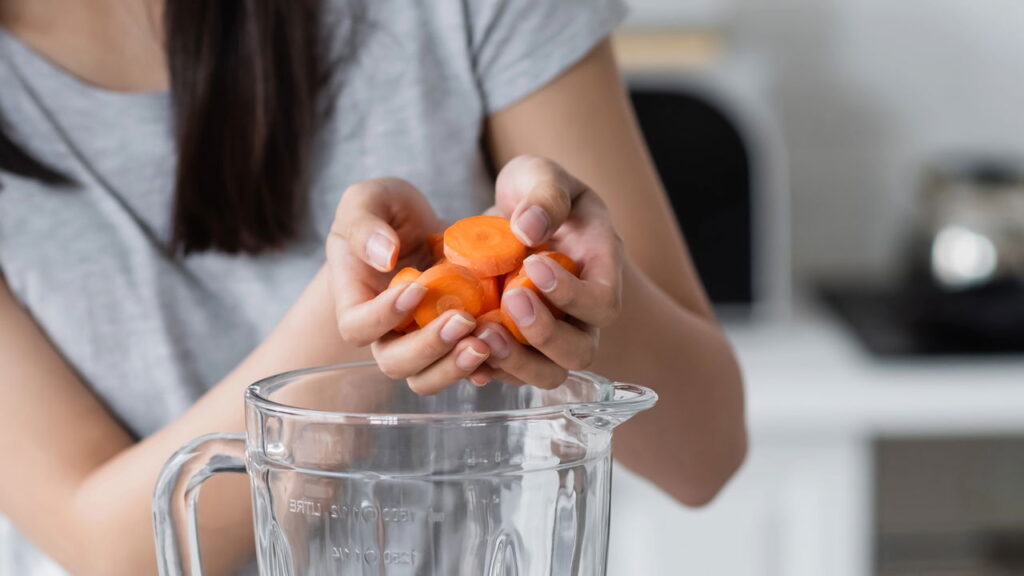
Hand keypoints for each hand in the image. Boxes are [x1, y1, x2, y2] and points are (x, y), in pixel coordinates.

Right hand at [326, 178, 493, 393]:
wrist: (422, 226)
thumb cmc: (386, 211)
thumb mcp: (368, 201)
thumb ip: (365, 225)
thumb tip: (384, 256)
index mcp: (357, 302)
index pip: (357, 327)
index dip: (383, 316)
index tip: (417, 287)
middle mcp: (387, 333)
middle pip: (396, 363)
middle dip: (429, 347)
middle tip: (463, 320)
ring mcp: (421, 342)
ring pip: (429, 377)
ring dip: (455, 367)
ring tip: (485, 342)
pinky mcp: (455, 342)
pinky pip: (465, 369)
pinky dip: (484, 366)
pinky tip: (503, 350)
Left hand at [476, 155, 623, 387]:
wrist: (517, 217)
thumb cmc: (537, 193)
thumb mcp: (542, 176)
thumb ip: (544, 195)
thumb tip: (529, 227)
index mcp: (600, 273)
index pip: (603, 304)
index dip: (572, 295)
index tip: (533, 264)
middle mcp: (581, 315)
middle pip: (579, 352)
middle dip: (543, 335)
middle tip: (509, 301)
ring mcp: (549, 336)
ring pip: (546, 374)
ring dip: (514, 362)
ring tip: (480, 334)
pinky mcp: (515, 346)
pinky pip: (507, 372)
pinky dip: (484, 366)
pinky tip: (459, 348)